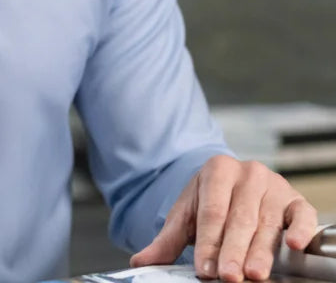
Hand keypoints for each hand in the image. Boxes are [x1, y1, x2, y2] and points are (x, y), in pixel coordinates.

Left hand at [130, 155, 317, 281]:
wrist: (236, 183)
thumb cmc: (212, 203)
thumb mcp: (187, 216)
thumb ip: (166, 241)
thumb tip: (139, 262)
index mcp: (217, 169)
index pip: (211, 210)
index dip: (208, 241)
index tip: (205, 268)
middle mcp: (248, 173)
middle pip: (239, 218)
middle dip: (232, 250)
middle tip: (227, 276)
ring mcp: (274, 186)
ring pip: (267, 223)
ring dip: (261, 251)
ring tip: (253, 274)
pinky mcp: (296, 201)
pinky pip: (301, 216)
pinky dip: (299, 230)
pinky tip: (292, 245)